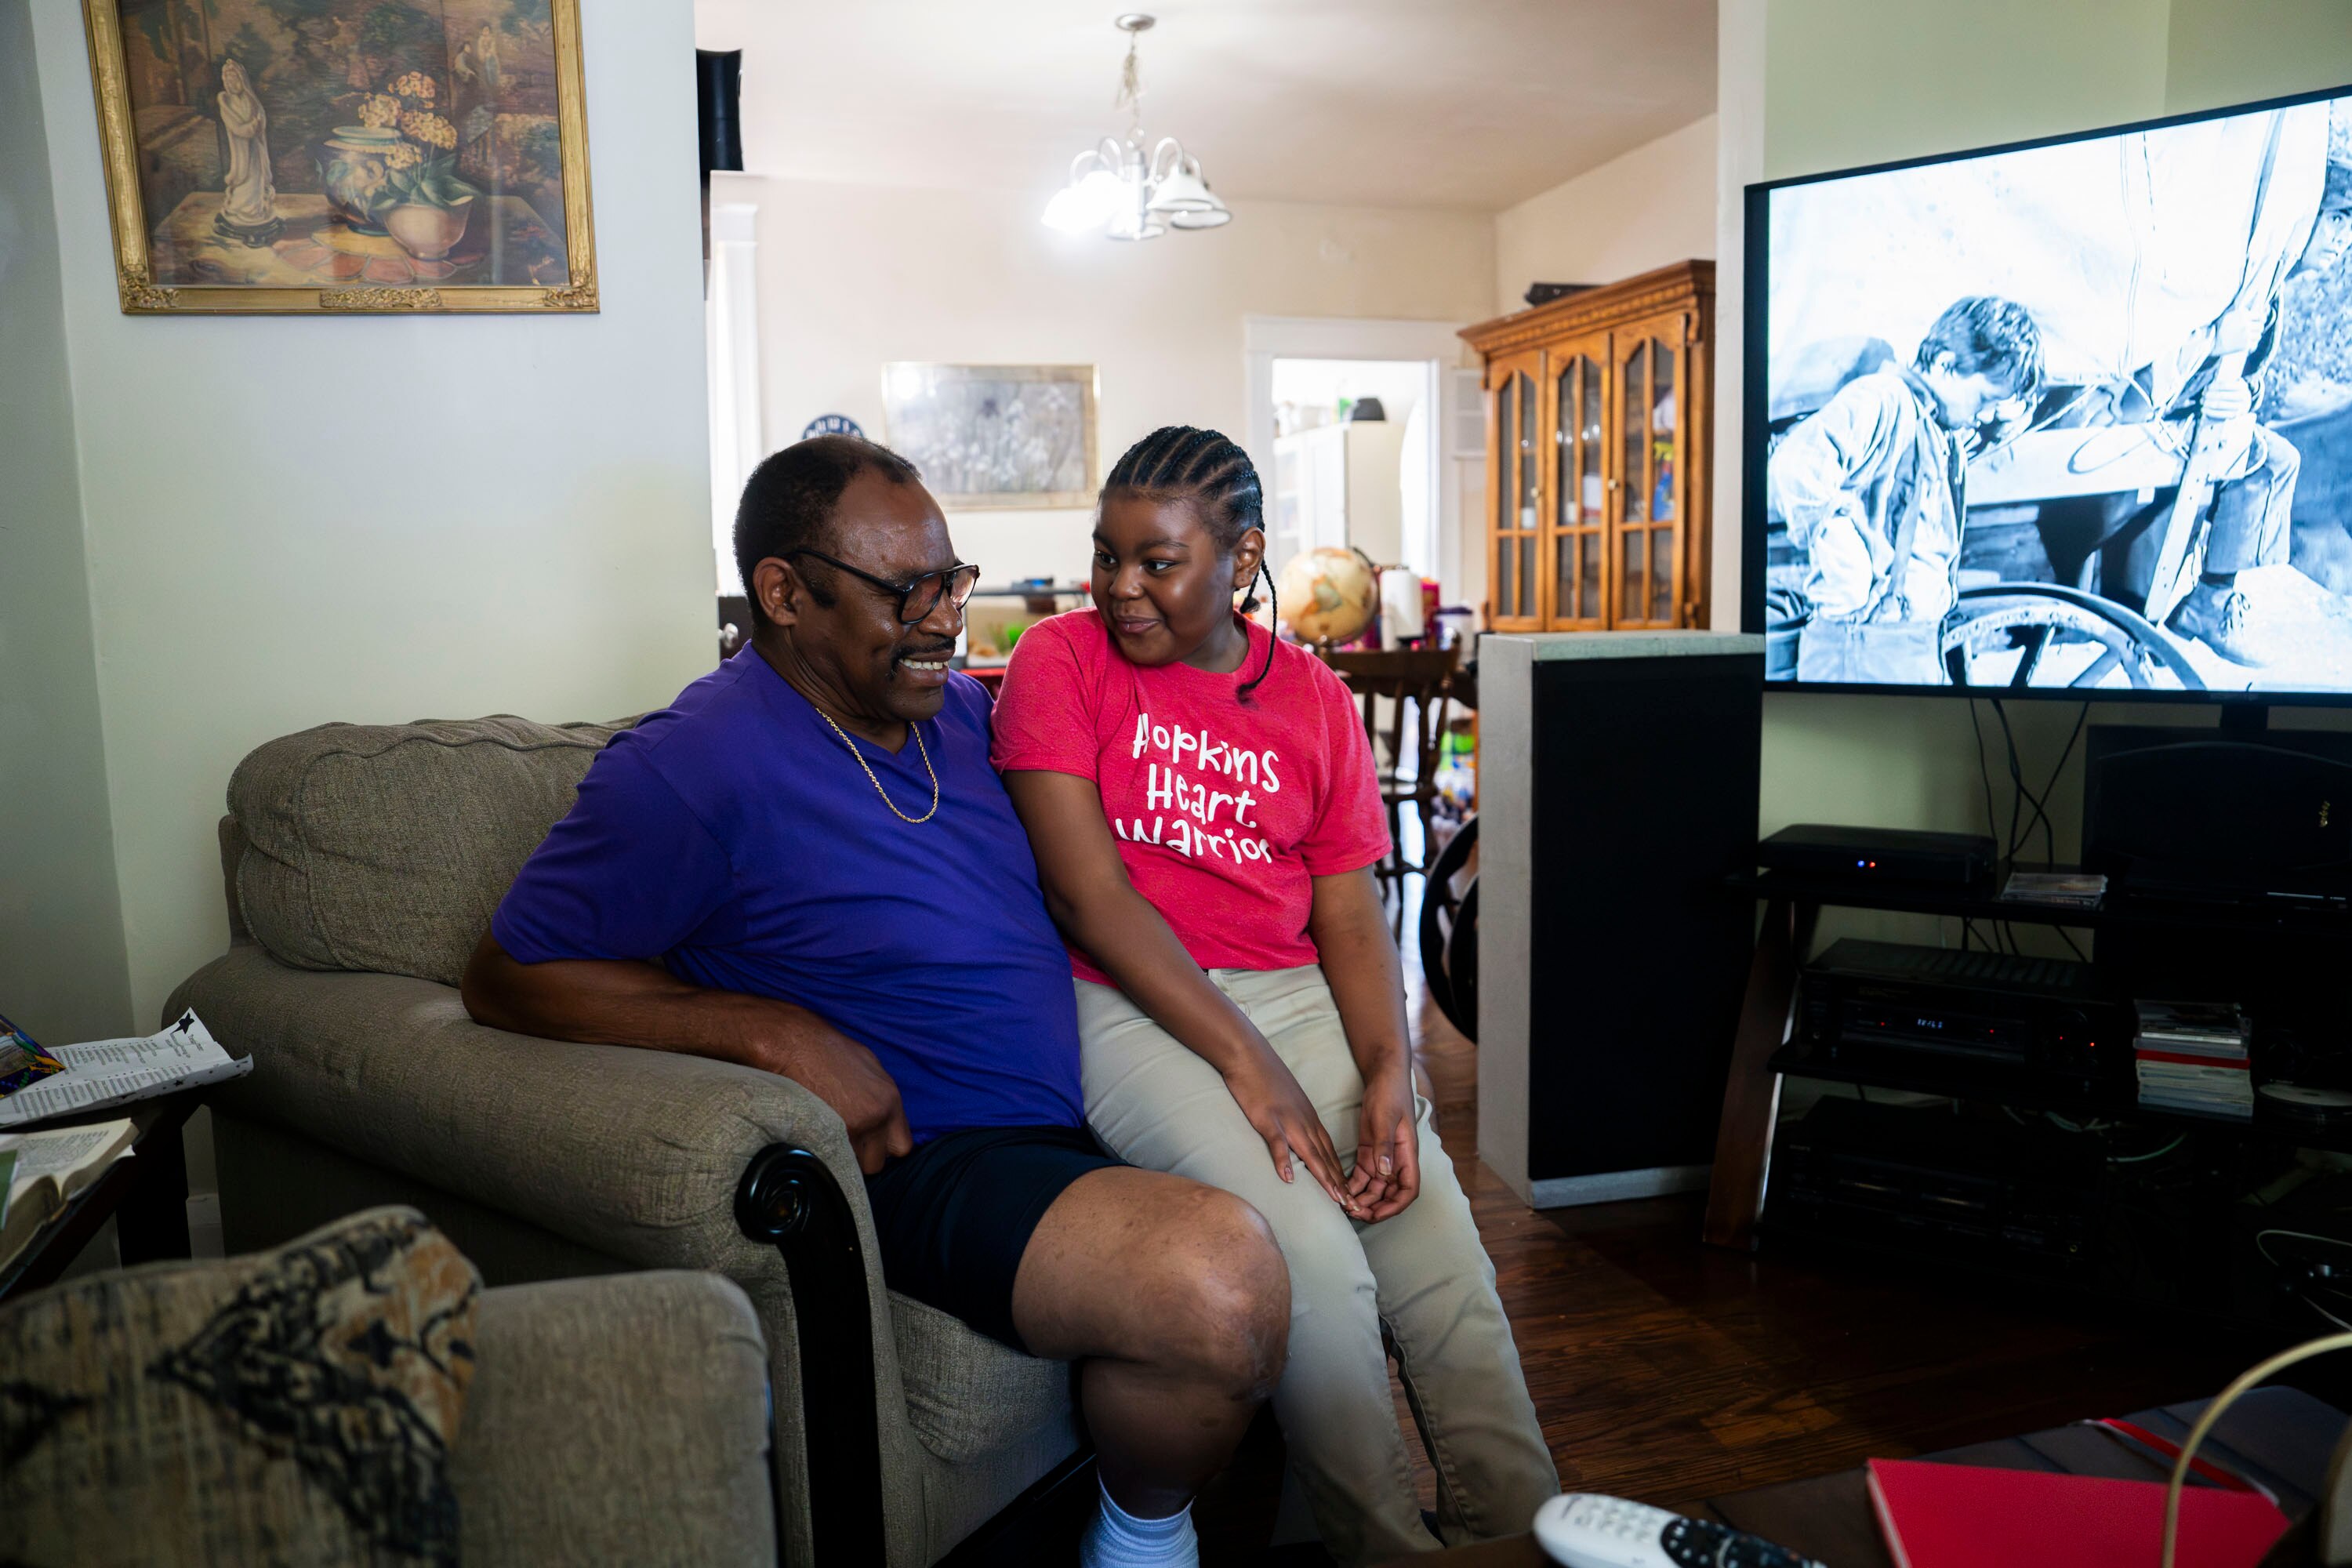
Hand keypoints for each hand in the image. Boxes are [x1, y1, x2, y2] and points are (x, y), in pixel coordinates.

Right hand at [757, 1024, 913, 1174]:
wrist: (795, 1045)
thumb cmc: (829, 1050)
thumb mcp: (869, 1067)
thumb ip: (881, 1098)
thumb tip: (884, 1119)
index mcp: (890, 1101)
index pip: (902, 1147)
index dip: (885, 1149)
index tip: (871, 1145)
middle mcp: (876, 1117)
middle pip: (877, 1163)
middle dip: (861, 1158)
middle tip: (846, 1144)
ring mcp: (850, 1128)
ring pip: (851, 1166)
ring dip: (841, 1159)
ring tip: (828, 1139)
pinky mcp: (824, 1133)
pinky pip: (829, 1158)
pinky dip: (822, 1153)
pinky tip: (814, 1138)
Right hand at [1222, 1048, 1355, 1212]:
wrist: (1249, 1055)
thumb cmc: (1266, 1078)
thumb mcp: (1288, 1102)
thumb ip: (1295, 1121)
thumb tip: (1297, 1140)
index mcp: (1309, 1120)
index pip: (1330, 1154)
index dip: (1341, 1177)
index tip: (1350, 1196)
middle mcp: (1304, 1123)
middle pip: (1327, 1159)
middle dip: (1341, 1185)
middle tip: (1354, 1208)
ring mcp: (1287, 1121)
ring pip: (1311, 1154)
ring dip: (1325, 1179)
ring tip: (1337, 1201)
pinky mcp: (1268, 1119)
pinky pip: (1277, 1143)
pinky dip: (1283, 1161)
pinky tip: (1288, 1180)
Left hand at [1345, 1068, 1421, 1222]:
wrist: (1384, 1075)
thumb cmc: (1391, 1093)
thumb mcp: (1386, 1118)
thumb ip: (1385, 1145)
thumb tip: (1385, 1173)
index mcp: (1408, 1154)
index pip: (1408, 1190)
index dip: (1395, 1206)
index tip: (1376, 1214)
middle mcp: (1397, 1160)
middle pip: (1390, 1194)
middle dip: (1375, 1207)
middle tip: (1354, 1213)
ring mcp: (1383, 1157)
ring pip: (1375, 1187)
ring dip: (1362, 1199)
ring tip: (1344, 1205)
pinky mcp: (1369, 1151)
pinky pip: (1363, 1175)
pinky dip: (1353, 1185)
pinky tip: (1340, 1190)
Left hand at [2200, 375, 2253, 421]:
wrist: (2244, 404)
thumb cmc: (2235, 392)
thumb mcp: (2235, 383)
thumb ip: (2227, 379)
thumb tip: (2213, 379)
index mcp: (2242, 386)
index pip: (2225, 385)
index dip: (2214, 386)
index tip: (2208, 387)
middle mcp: (2243, 396)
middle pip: (2220, 395)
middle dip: (2209, 395)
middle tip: (2204, 394)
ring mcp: (2239, 407)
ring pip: (2218, 404)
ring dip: (2207, 403)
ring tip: (2202, 401)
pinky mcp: (2234, 415)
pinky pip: (2220, 414)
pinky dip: (2209, 412)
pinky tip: (2203, 409)